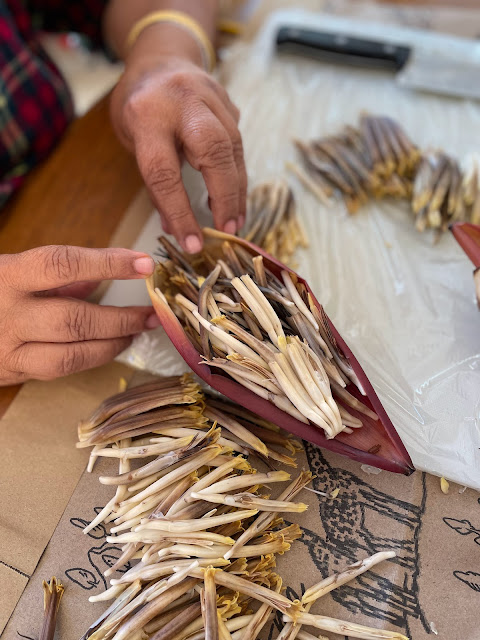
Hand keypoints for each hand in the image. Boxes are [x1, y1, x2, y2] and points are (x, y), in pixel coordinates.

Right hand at [0, 245, 159, 384]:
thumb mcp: (9, 269)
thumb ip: (53, 273)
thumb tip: (99, 276)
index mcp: (6, 276)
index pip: (63, 264)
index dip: (107, 263)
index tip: (143, 263)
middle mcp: (7, 314)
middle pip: (75, 320)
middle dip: (120, 319)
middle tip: (149, 313)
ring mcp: (7, 350)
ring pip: (71, 356)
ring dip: (112, 345)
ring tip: (135, 332)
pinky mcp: (10, 374)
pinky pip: (58, 371)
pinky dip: (89, 359)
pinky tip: (107, 348)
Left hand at [110, 56, 246, 253]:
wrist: (161, 57)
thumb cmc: (140, 105)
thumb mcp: (133, 140)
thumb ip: (154, 182)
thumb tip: (174, 228)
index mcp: (147, 114)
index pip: (164, 172)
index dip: (180, 212)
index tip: (192, 244)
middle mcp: (183, 101)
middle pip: (213, 151)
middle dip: (225, 195)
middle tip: (228, 230)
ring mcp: (211, 96)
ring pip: (233, 147)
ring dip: (237, 190)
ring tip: (235, 221)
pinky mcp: (229, 102)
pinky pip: (238, 142)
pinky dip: (238, 173)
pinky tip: (236, 196)